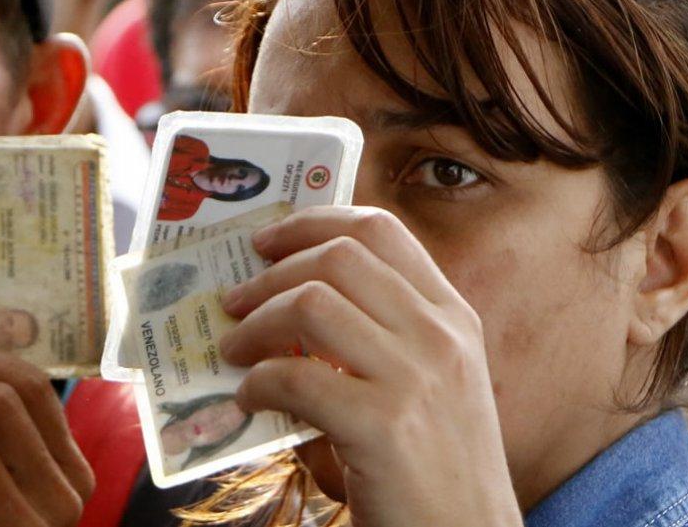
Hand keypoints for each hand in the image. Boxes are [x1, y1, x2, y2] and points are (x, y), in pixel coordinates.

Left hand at [219, 207, 521, 526]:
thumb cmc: (436, 466)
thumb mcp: (432, 382)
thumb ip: (383, 334)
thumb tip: (289, 302)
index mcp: (453, 316)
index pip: (381, 231)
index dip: (314, 222)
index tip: (269, 240)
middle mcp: (440, 336)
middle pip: (338, 258)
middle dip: (272, 271)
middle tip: (235, 300)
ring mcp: (416, 378)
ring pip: (311, 304)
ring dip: (255, 324)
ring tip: (234, 350)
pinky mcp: (384, 427)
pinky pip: (296, 377)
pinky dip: (258, 382)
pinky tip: (250, 399)